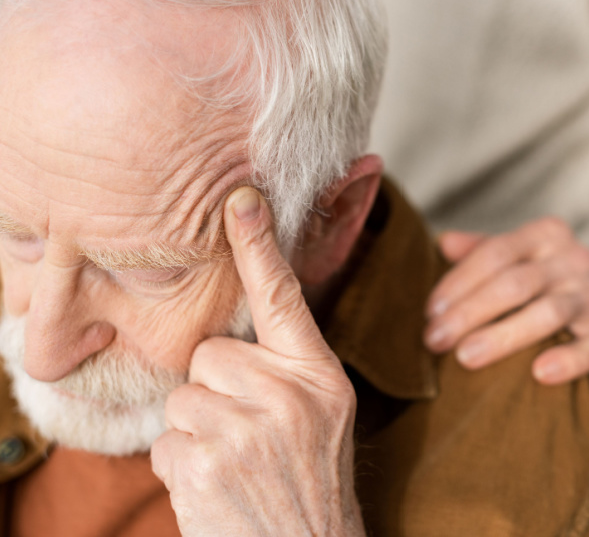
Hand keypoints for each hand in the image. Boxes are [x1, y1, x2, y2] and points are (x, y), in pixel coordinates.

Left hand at [151, 187, 363, 536]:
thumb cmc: (309, 477)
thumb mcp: (324, 414)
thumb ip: (289, 368)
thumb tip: (233, 335)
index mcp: (321, 377)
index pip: (285, 300)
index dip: (260, 247)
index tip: (242, 201)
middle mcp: (291, 396)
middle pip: (212, 353)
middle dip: (216, 389)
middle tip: (246, 432)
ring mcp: (249, 432)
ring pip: (183, 397)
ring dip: (198, 432)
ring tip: (234, 464)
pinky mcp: (206, 467)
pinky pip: (165, 441)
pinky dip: (181, 467)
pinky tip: (217, 487)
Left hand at [424, 218, 588, 383]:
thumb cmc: (543, 272)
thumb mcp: (516, 252)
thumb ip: (480, 249)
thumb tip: (443, 244)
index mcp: (545, 235)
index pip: (496, 253)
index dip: (459, 282)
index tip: (431, 312)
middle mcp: (573, 260)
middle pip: (516, 284)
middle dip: (470, 312)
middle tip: (435, 340)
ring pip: (549, 313)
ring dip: (504, 337)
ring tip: (466, 357)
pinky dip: (568, 360)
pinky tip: (539, 374)